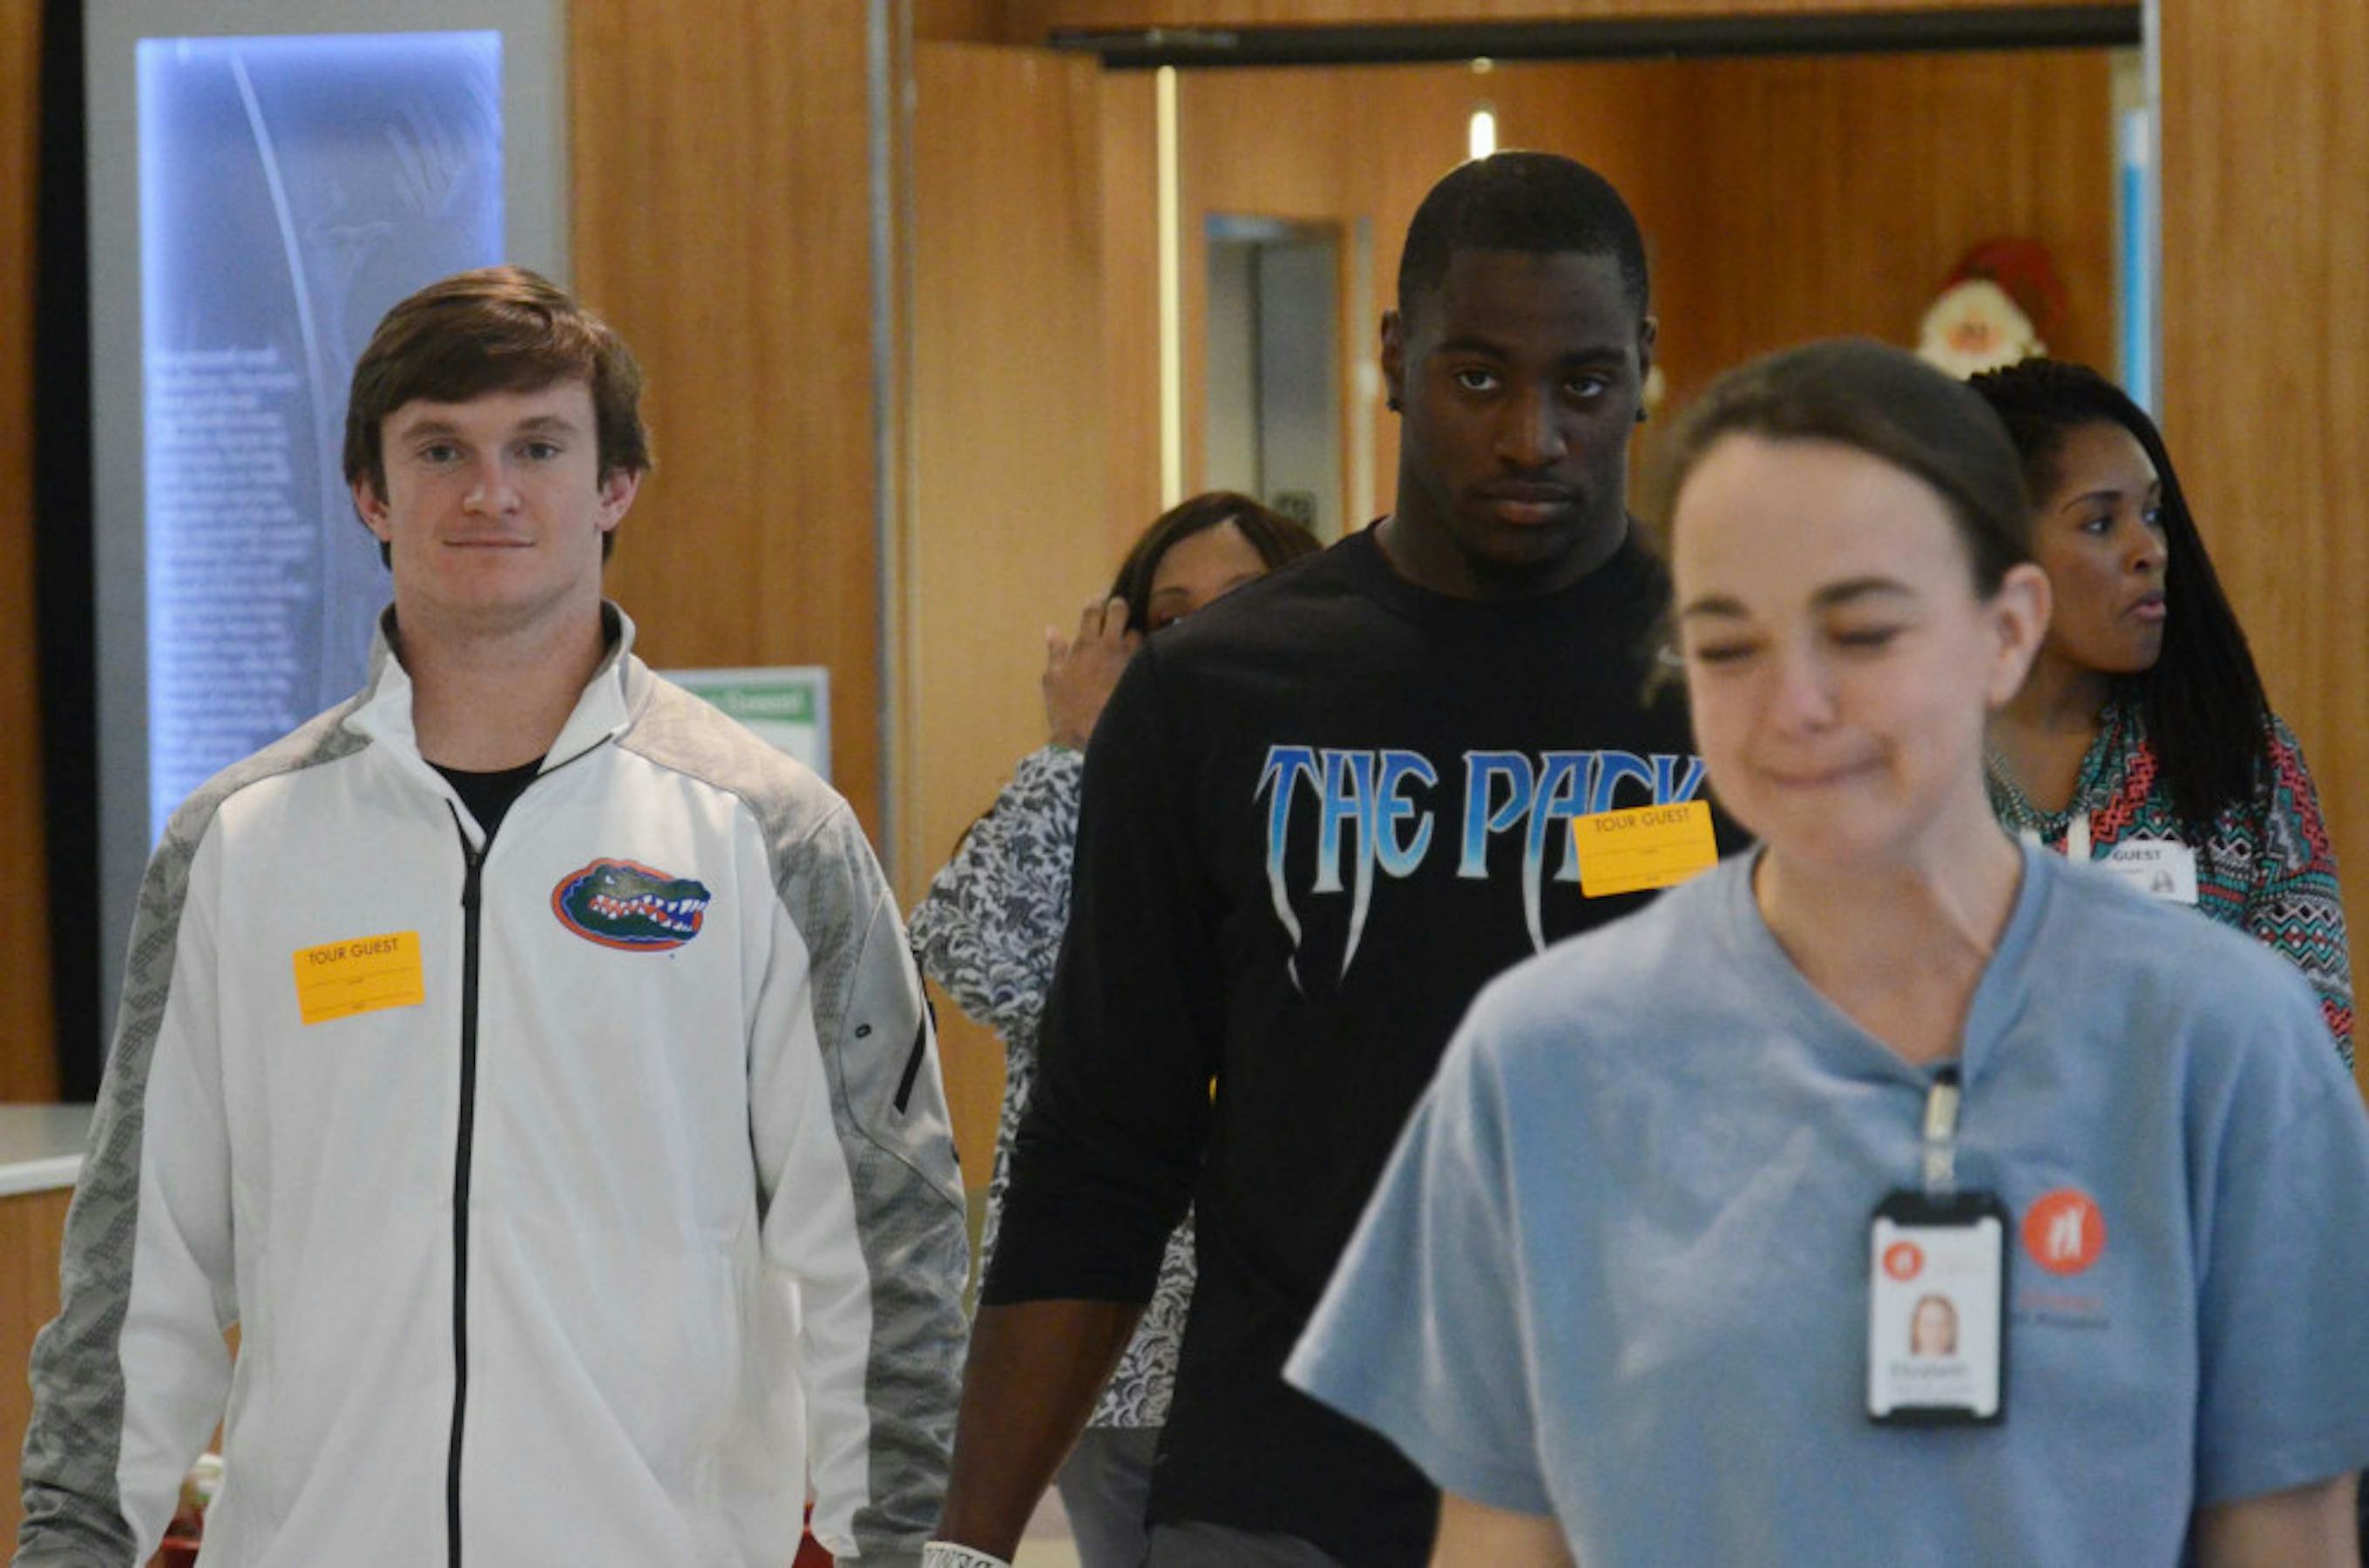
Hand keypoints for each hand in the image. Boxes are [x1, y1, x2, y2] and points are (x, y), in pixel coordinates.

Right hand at [1042, 596, 1139, 750]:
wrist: (1092, 736)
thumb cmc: (1066, 709)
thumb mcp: (1052, 680)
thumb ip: (1055, 651)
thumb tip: (1051, 629)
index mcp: (1085, 644)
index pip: (1092, 609)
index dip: (1096, 601)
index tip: (1098, 601)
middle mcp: (1109, 645)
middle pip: (1120, 610)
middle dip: (1119, 606)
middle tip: (1117, 612)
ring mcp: (1128, 659)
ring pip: (1137, 631)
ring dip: (1133, 632)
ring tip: (1128, 642)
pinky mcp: (1141, 674)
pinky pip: (1148, 654)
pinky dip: (1144, 653)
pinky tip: (1142, 659)